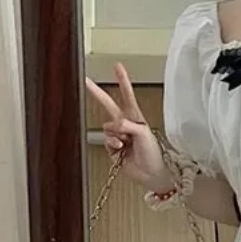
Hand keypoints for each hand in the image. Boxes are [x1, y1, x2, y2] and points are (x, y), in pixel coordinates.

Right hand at [85, 64, 172, 191]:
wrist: (151, 174)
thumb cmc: (154, 155)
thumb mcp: (144, 134)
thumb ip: (129, 124)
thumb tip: (114, 123)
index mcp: (136, 118)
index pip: (127, 96)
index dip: (122, 81)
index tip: (118, 67)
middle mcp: (126, 125)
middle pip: (108, 105)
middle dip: (97, 93)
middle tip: (86, 81)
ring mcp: (118, 136)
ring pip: (107, 128)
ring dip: (116, 134)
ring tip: (126, 142)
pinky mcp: (113, 148)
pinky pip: (107, 141)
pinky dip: (113, 144)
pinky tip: (121, 148)